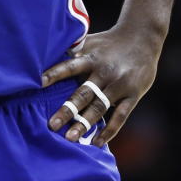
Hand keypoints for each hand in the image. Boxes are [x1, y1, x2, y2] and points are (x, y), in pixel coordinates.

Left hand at [41, 25, 161, 146]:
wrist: (143, 37)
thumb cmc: (109, 42)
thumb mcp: (90, 42)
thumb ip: (71, 52)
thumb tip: (43, 58)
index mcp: (91, 57)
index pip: (70, 66)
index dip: (55, 74)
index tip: (38, 83)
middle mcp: (104, 71)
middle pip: (83, 93)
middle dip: (68, 109)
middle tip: (52, 125)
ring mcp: (119, 84)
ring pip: (100, 106)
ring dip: (85, 123)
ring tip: (70, 138)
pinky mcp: (132, 95)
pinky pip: (120, 116)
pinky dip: (109, 130)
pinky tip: (97, 142)